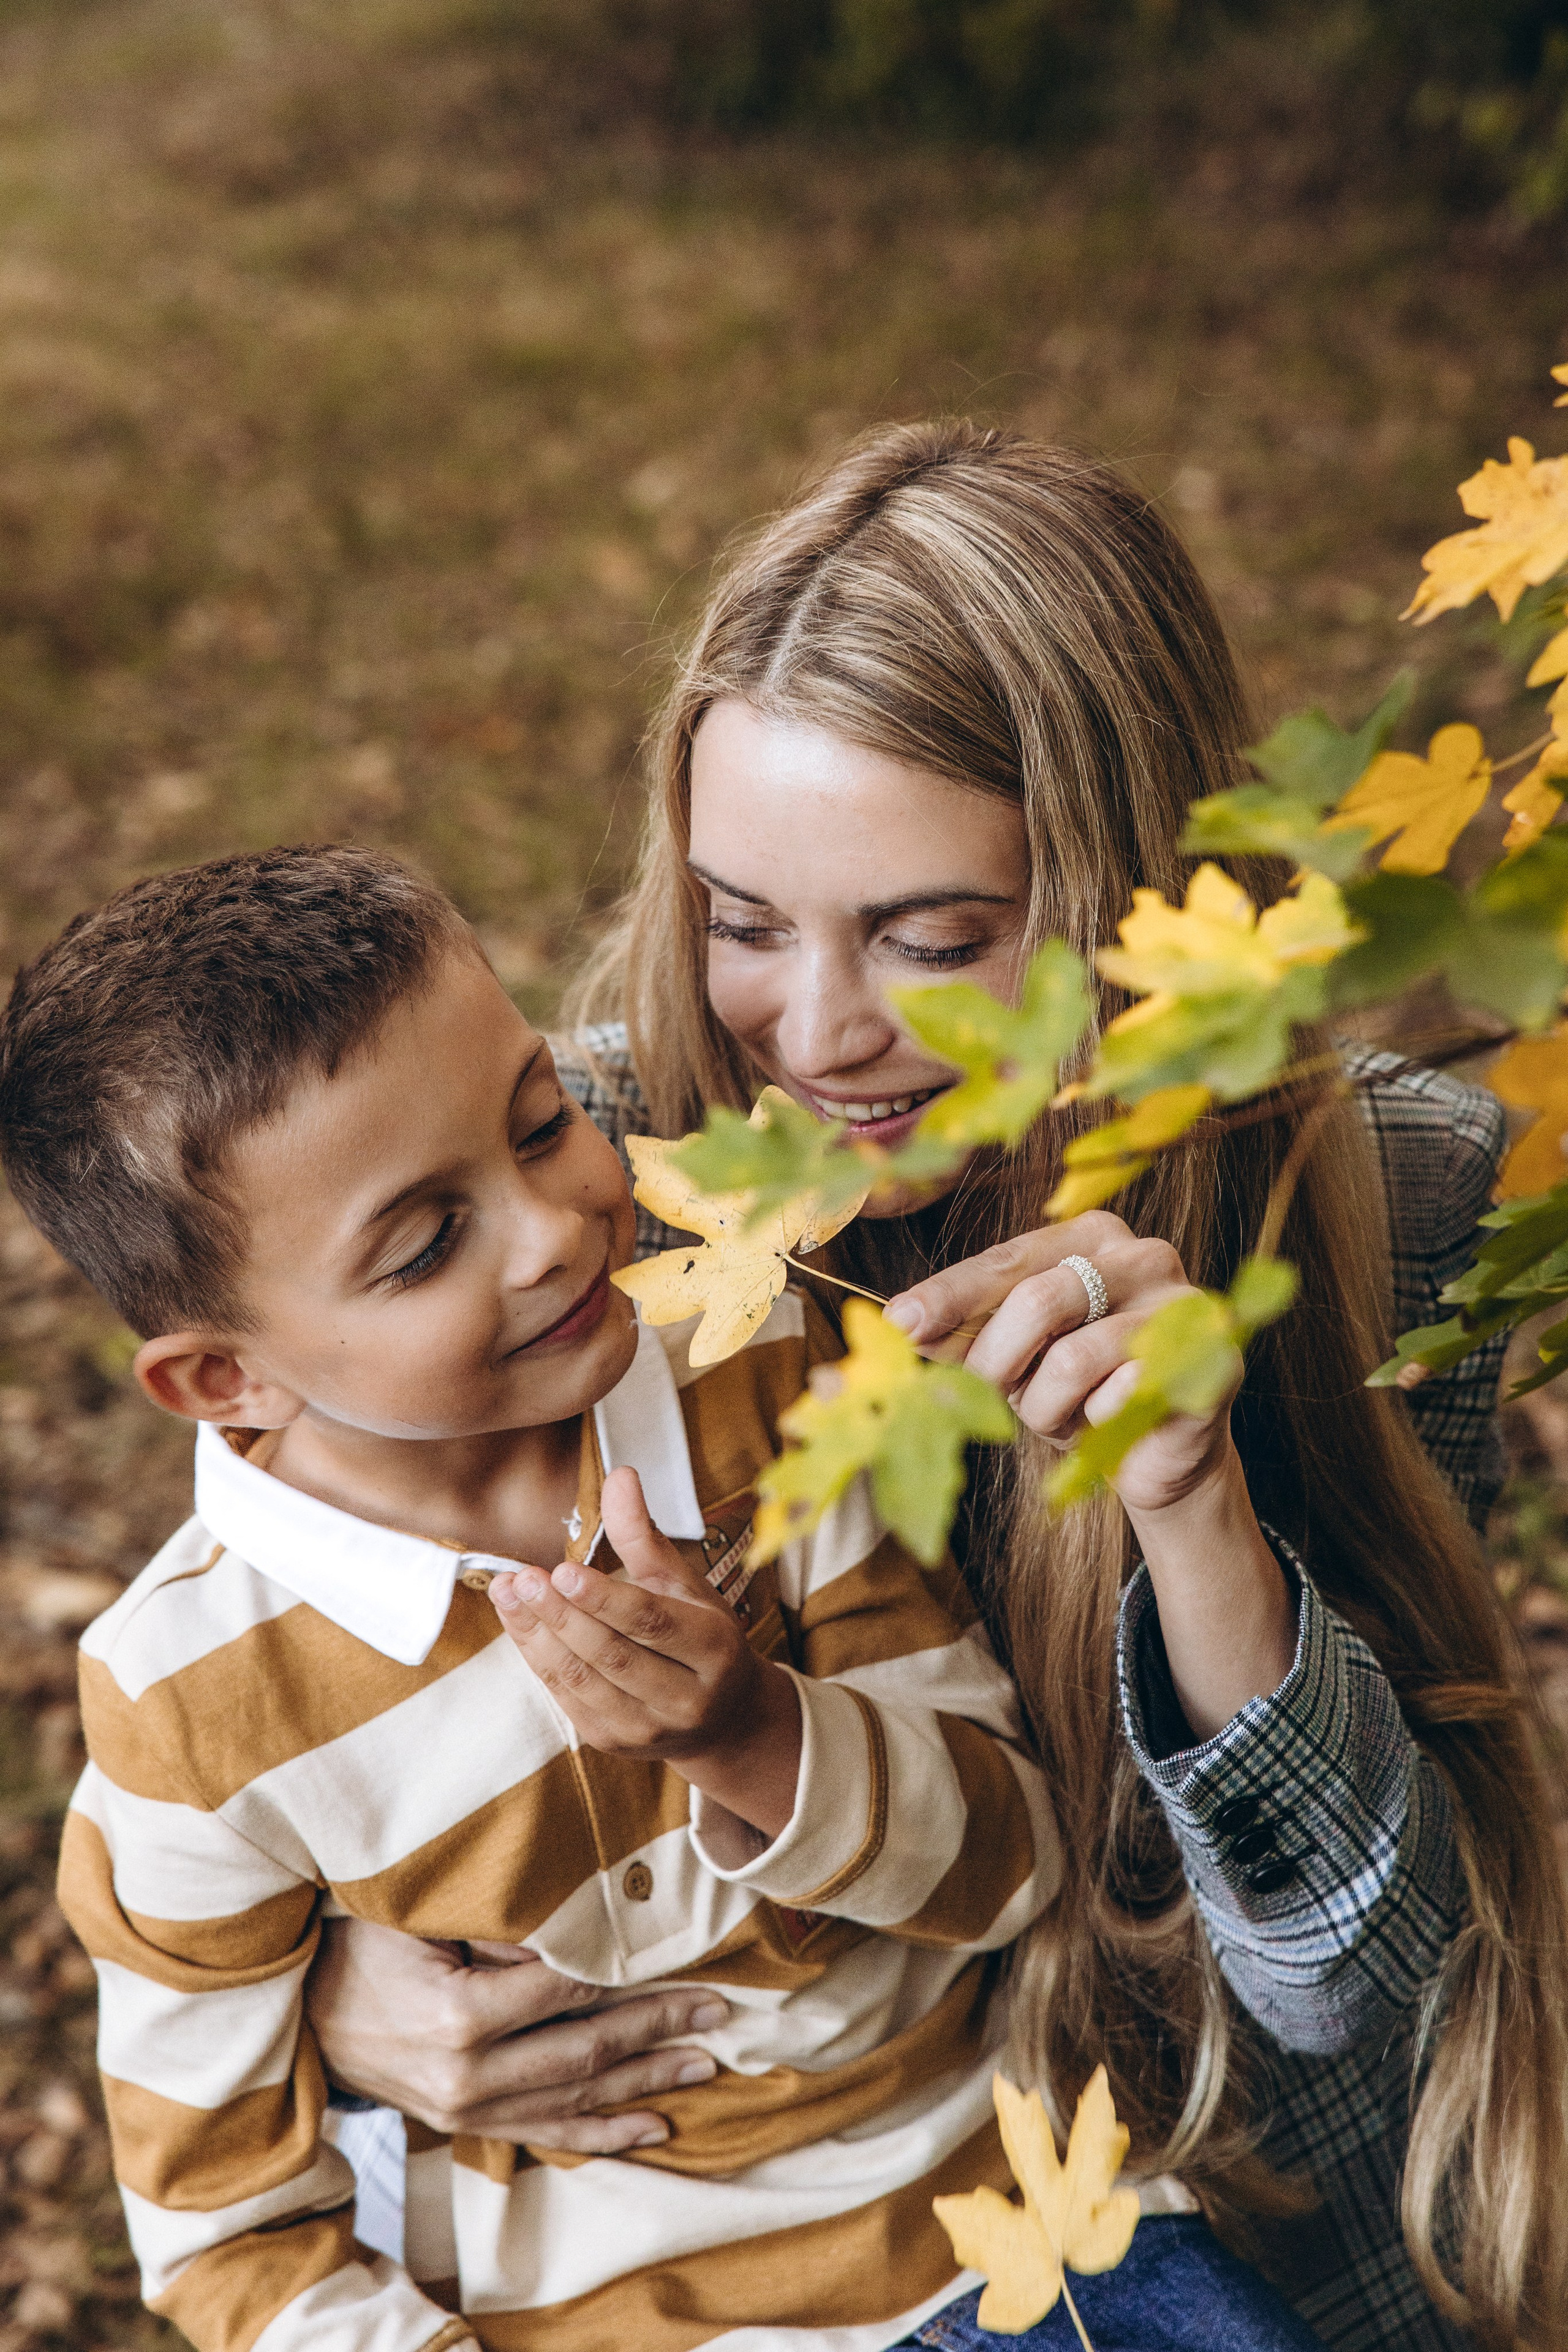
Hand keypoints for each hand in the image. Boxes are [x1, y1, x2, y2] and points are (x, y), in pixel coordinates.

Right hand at [305, 1915, 728, 2148]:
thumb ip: (495, 1925)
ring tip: (705, 2062)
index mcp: (458, 2015)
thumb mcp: (417, 1915)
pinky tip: (653, 2126)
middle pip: (586, 2049)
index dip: (629, 1975)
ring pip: (577, 2098)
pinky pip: (547, 2134)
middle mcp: (468, 2076)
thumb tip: (576, 1929)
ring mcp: (467, 2111)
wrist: (297, 2014)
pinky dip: (604, 2132)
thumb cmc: (358, 1944)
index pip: (566, 1990)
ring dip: (647, 2082)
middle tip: (717, 2009)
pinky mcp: (465, 2128)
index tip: (683, 1957)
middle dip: (659, 2028)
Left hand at [490, 1466, 801, 1837]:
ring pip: (583, 1682)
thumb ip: (644, 1535)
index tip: (563, 1569)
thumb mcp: (685, 1585)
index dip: (605, 1599)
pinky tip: (519, 1623)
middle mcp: (685, 1698)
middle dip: (561, 1616)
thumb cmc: (701, 1637)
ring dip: (539, 1637)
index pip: (652, 1624)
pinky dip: (538, 1659)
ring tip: (509, 1593)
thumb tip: (619, 1475)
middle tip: (523, 1578)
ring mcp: (647, 1729)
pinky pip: (567, 1699)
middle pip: (613, 1656)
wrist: (721, 1719)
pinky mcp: (614, 1743)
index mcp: (713, 1650)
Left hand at [886, 1213, 1295, 1740]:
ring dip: (1044, 1406)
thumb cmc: (1069, 1393)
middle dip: (995, 1363)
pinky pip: (1119, 1398)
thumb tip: (832, 1379)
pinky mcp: (1207, 1362)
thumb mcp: (1000, 1364)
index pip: (1002, 1260)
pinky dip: (1094, 1424)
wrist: (1153, 1454)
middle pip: (1038, 1300)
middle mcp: (1139, 1252)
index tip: (897, 1327)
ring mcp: (1180, 1303)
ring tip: (1058, 1415)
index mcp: (1084, 1235)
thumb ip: (939, 1350)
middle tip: (987, 1396)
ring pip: (1073, 1359)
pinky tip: (1107, 1423)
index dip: (948, 1296)